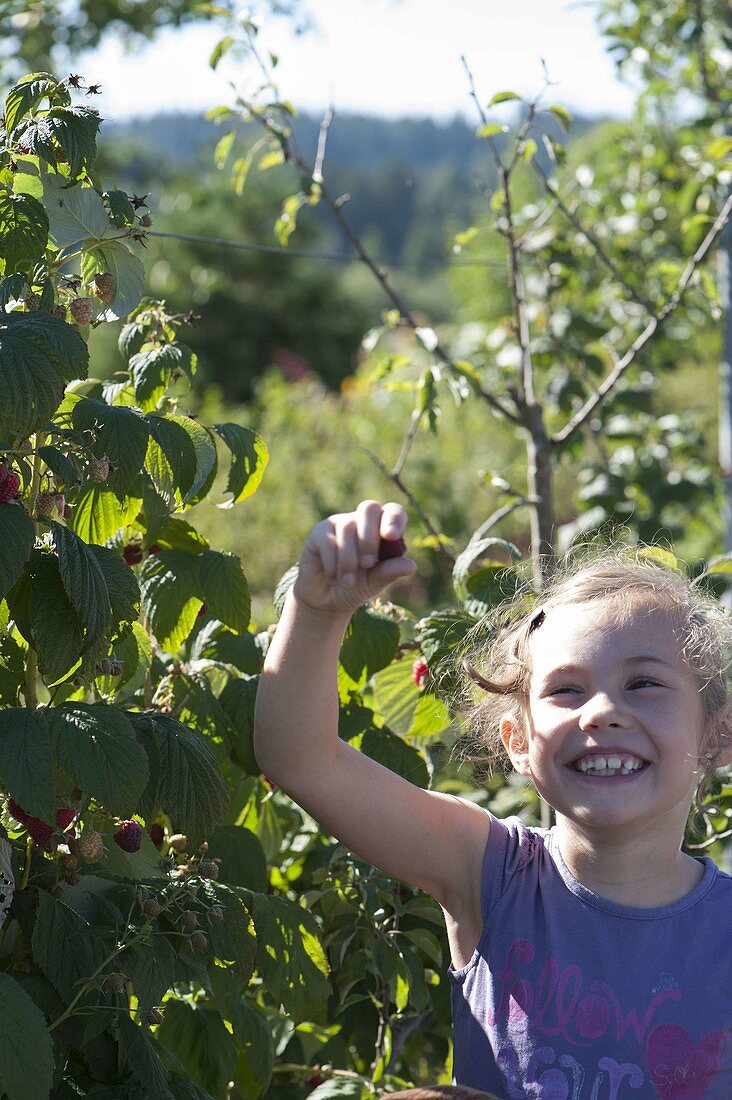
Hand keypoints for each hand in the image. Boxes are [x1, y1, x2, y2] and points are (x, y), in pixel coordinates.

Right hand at [294, 500, 415, 615]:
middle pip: (369, 508)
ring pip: (347, 528)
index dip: (394, 518)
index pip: (392, 511)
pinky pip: (328, 541)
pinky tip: (334, 579)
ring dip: (349, 559)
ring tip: (348, 582)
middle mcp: (360, 520)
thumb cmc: (355, 587)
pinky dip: (333, 564)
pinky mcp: (318, 532)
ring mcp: (339, 523)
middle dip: (369, 537)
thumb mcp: (375, 582)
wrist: (326, 600)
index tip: (391, 535)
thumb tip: (411, 566)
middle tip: (367, 564)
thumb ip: (389, 572)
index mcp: (380, 529)